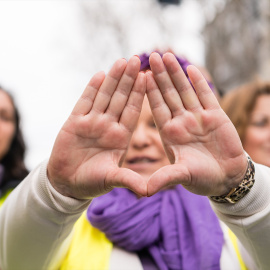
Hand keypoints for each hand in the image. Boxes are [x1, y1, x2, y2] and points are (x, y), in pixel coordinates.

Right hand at [47, 56, 146, 198]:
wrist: (67, 182)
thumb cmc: (91, 183)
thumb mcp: (111, 180)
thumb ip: (128, 181)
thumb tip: (149, 192)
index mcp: (121, 137)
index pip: (132, 111)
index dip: (139, 94)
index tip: (147, 77)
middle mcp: (108, 126)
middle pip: (120, 98)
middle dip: (128, 80)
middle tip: (136, 60)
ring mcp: (92, 122)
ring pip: (104, 96)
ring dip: (112, 79)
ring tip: (121, 61)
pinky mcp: (74, 122)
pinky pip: (84, 102)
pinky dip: (91, 89)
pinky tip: (99, 75)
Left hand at [146, 52, 246, 196]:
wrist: (225, 177)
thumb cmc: (202, 178)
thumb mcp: (182, 176)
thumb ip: (165, 178)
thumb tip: (145, 191)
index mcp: (169, 133)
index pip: (157, 108)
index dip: (149, 92)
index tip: (140, 76)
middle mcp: (181, 122)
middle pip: (168, 94)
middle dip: (160, 76)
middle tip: (150, 56)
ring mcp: (198, 117)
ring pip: (185, 91)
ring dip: (176, 74)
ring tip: (167, 56)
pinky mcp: (215, 116)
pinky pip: (205, 96)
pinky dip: (198, 83)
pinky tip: (191, 69)